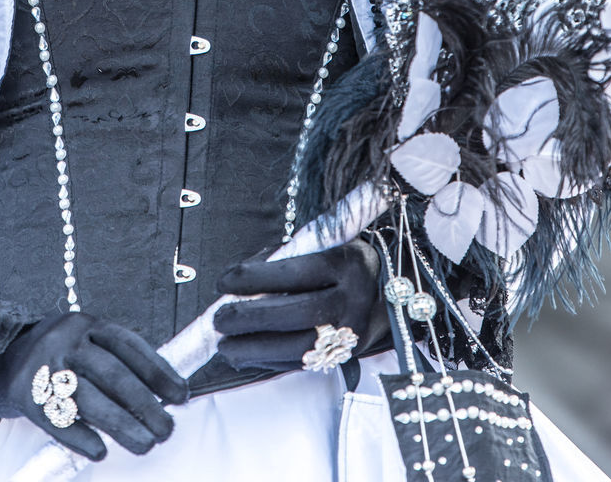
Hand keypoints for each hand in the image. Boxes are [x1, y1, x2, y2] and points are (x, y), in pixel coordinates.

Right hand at [0, 311, 187, 460]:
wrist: (3, 358)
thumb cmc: (61, 355)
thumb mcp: (87, 342)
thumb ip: (119, 361)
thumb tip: (164, 393)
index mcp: (89, 324)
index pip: (130, 346)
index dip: (158, 371)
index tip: (180, 396)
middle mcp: (68, 339)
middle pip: (113, 374)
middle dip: (145, 405)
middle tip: (166, 429)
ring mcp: (46, 365)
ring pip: (90, 399)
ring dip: (121, 425)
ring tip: (145, 444)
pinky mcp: (27, 393)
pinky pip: (58, 419)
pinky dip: (81, 437)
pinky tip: (101, 451)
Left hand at [213, 239, 388, 371]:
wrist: (392, 291)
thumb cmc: (344, 262)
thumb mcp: (322, 247)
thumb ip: (284, 259)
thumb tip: (238, 279)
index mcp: (346, 262)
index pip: (294, 272)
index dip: (254, 278)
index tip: (224, 280)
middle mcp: (353, 299)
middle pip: (296, 313)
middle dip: (250, 318)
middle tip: (219, 319)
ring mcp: (352, 332)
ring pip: (299, 347)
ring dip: (255, 349)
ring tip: (225, 345)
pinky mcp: (347, 356)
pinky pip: (304, 364)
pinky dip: (271, 361)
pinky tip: (246, 356)